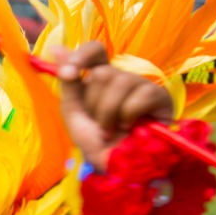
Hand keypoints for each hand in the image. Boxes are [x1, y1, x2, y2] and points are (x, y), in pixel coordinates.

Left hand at [55, 42, 172, 171]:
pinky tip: (131, 128)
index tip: (68, 74)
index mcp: (100, 79)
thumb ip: (68, 81)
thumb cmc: (95, 141)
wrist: (115, 166)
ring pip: (118, 81)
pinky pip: (139, 95)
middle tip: (100, 124)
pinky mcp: (160, 97)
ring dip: (108, 114)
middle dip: (94, 105)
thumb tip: (56, 48)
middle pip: (102, 72)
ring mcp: (142, 85)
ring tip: (111, 130)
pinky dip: (128, 116)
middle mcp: (121, 78)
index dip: (81, 56)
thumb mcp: (74, 111)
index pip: (95, 50)